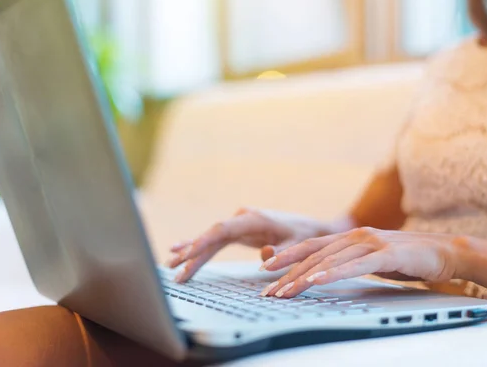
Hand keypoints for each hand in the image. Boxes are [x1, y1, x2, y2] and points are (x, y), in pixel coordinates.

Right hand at [167, 208, 334, 282]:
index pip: (223, 230)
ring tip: (171, 266)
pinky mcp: (240, 231)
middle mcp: (244, 218)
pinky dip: (201, 248)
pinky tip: (183, 251)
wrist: (315, 229)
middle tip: (173, 268)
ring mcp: (240, 224)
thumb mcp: (298, 245)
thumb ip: (281, 251)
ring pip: (211, 238)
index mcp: (255, 219)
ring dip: (192, 252)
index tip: (187, 253)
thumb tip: (264, 257)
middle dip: (191, 252)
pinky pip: (217, 241)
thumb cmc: (307, 237)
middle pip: (212, 235)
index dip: (203, 241)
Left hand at [258, 227, 461, 297]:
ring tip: (285, 291)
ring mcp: (371, 242)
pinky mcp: (387, 254)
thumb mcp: (372, 259)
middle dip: (288, 273)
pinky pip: (355, 265)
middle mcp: (357, 236)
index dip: (287, 256)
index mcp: (351, 237)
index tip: (267, 269)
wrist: (445, 251)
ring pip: (330, 260)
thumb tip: (328, 272)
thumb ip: (351, 262)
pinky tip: (318, 280)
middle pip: (314, 255)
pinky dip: (334, 273)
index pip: (312, 246)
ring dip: (304, 277)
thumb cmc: (408, 258)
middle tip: (269, 291)